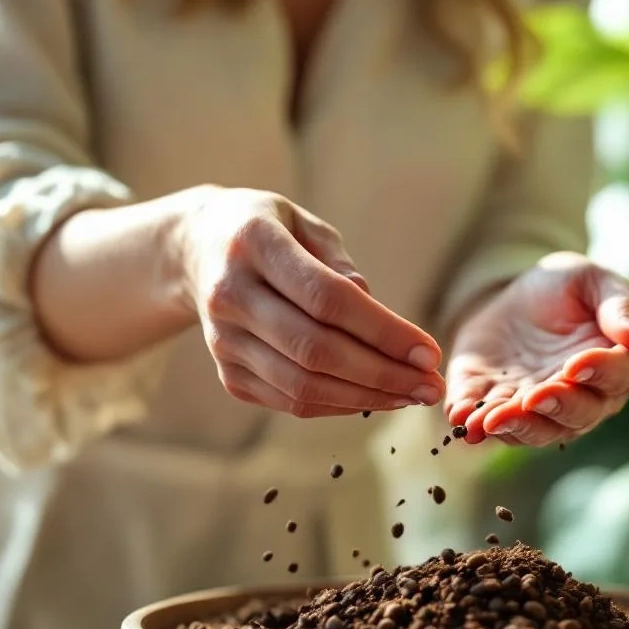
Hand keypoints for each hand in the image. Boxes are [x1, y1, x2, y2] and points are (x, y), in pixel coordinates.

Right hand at [175, 186, 444, 417]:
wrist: (197, 249)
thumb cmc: (270, 231)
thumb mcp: (304, 223)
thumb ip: (339, 263)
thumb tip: (374, 310)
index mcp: (253, 244)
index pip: (326, 298)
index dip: (383, 330)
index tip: (429, 352)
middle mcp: (229, 295)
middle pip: (315, 350)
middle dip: (383, 374)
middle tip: (431, 386)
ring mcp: (223, 341)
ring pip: (302, 385)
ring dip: (367, 398)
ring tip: (412, 396)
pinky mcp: (228, 374)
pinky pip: (291, 400)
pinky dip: (339, 404)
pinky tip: (376, 397)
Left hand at [445, 252, 628, 445]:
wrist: (514, 298)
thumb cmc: (568, 286)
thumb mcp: (592, 281)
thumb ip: (618, 305)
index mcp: (619, 364)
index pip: (618, 376)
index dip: (600, 372)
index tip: (575, 364)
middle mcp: (586, 397)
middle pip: (578, 414)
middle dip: (554, 407)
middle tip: (533, 398)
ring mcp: (541, 410)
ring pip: (535, 429)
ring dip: (514, 427)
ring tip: (490, 420)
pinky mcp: (499, 408)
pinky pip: (491, 424)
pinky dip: (475, 423)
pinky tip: (461, 418)